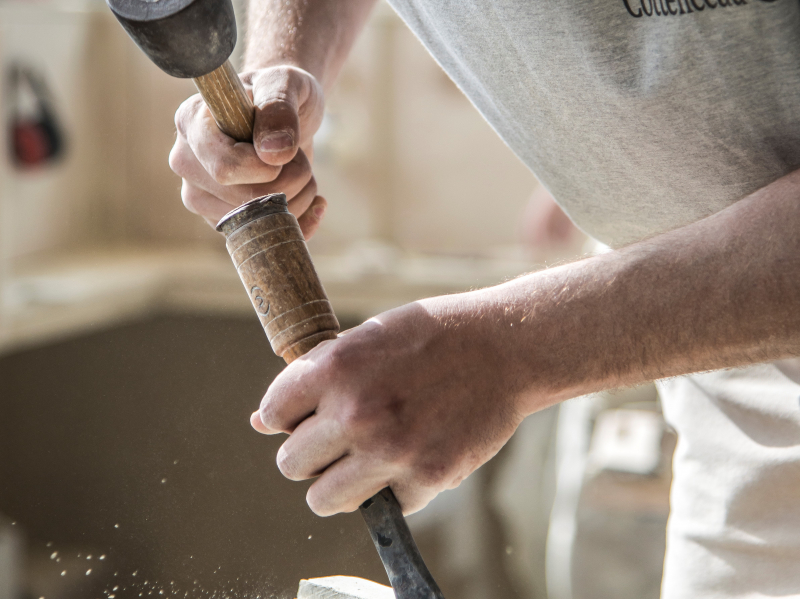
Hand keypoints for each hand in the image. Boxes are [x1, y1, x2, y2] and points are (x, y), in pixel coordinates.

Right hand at [169, 66, 326, 237]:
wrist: (285, 117)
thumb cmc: (281, 93)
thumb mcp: (286, 85)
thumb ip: (279, 108)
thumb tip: (274, 153)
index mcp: (191, 124)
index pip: (224, 169)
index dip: (265, 169)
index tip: (285, 151)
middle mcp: (187, 164)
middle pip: (245, 200)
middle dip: (290, 181)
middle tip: (297, 156)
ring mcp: (202, 197)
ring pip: (258, 223)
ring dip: (298, 199)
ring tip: (300, 171)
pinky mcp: (224, 221)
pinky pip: (267, 239)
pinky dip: (301, 224)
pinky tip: (314, 202)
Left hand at [250, 295, 525, 515]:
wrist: (504, 347)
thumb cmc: (431, 337)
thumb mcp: (366, 338)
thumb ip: (314, 378)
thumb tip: (261, 422)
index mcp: (335, 367)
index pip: (273, 413)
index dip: (290, 415)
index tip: (310, 414)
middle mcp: (356, 412)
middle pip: (290, 464)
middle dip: (310, 453)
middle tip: (341, 438)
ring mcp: (391, 450)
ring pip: (323, 499)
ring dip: (339, 482)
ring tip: (365, 458)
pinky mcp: (427, 478)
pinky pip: (382, 504)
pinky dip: (391, 488)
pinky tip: (411, 455)